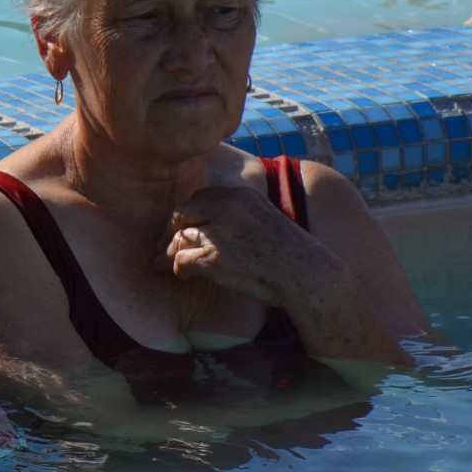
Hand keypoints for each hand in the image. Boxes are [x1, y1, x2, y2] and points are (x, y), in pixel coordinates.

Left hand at [158, 182, 335, 308]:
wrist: (310, 275)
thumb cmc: (290, 253)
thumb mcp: (265, 218)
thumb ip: (237, 215)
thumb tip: (206, 227)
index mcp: (242, 195)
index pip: (200, 198)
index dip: (187, 215)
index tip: (182, 229)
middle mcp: (228, 208)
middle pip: (182, 214)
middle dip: (169, 232)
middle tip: (162, 247)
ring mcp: (221, 232)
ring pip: (179, 239)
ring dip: (169, 254)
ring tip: (162, 264)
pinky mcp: (216, 258)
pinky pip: (182, 261)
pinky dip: (178, 270)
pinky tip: (184, 277)